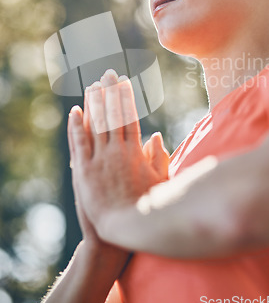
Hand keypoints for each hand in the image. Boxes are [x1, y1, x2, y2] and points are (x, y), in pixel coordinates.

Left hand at [68, 69, 168, 236]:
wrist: (124, 229)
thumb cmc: (146, 207)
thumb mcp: (159, 180)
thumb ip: (158, 156)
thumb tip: (155, 136)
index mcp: (135, 151)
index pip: (130, 117)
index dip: (126, 98)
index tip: (125, 82)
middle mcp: (117, 150)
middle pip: (113, 115)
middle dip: (110, 92)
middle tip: (108, 73)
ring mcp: (100, 159)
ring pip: (96, 124)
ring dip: (94, 103)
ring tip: (92, 85)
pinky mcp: (84, 170)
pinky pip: (79, 143)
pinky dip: (76, 126)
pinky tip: (75, 111)